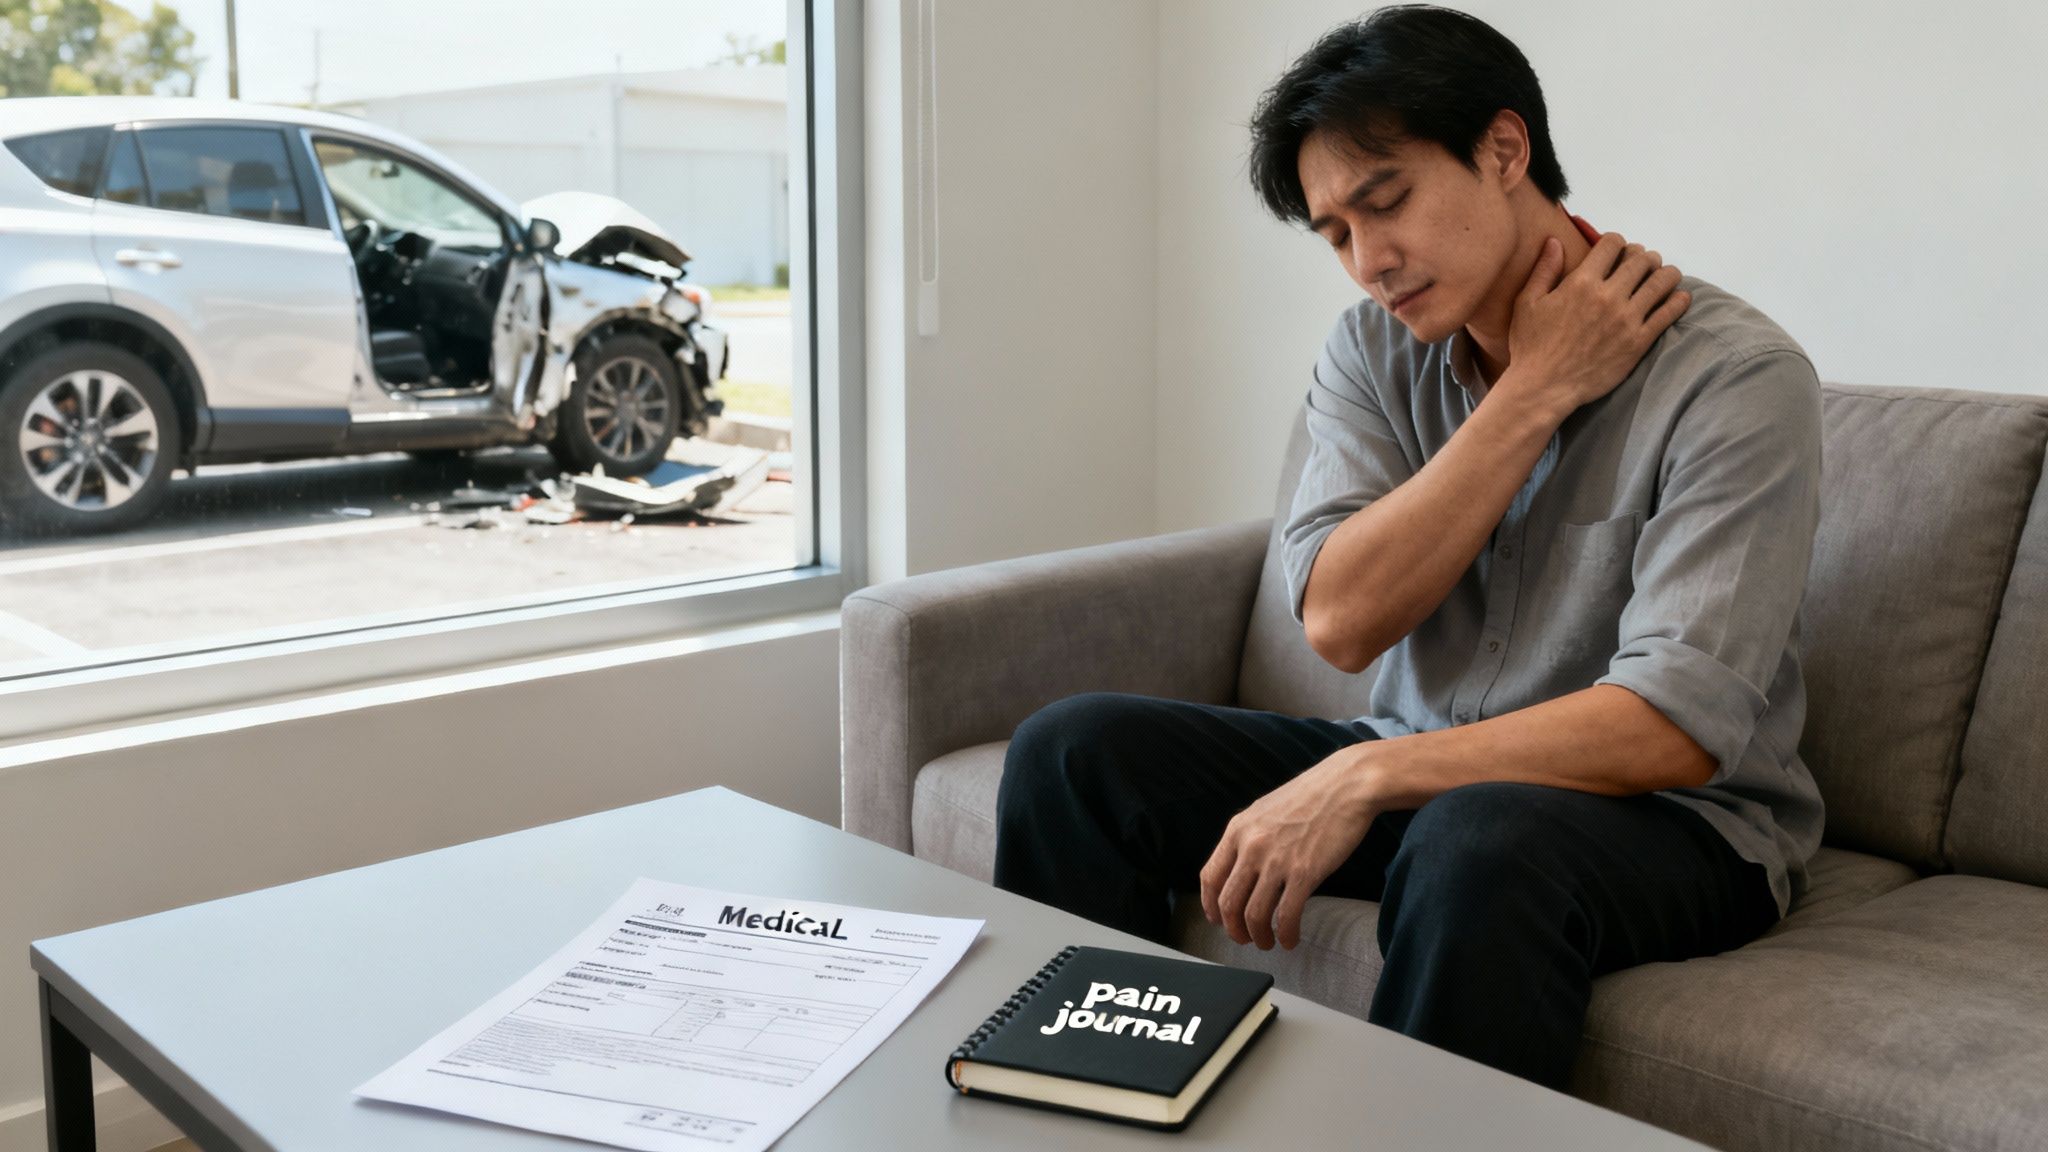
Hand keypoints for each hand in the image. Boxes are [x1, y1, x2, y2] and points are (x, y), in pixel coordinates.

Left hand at [1199, 748, 1379, 950]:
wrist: (1347, 784)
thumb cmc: (1313, 796)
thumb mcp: (1266, 810)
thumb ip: (1250, 838)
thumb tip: (1243, 869)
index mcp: (1238, 829)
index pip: (1209, 877)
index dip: (1210, 905)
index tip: (1218, 919)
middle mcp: (1251, 846)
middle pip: (1228, 902)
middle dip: (1234, 928)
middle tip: (1244, 938)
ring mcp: (1276, 861)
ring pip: (1253, 914)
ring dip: (1258, 936)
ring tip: (1268, 942)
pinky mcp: (1304, 873)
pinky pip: (1286, 916)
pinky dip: (1285, 934)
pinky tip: (1290, 939)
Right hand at [1497, 231, 1690, 418]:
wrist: (1542, 387)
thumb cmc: (1530, 346)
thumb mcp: (1527, 303)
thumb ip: (1544, 270)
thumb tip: (1554, 241)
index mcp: (1581, 282)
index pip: (1612, 244)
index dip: (1617, 242)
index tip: (1617, 251)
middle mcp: (1608, 296)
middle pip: (1641, 259)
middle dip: (1643, 256)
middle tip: (1643, 264)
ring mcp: (1626, 319)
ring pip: (1661, 282)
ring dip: (1666, 274)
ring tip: (1665, 276)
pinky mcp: (1638, 342)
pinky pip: (1668, 314)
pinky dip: (1678, 301)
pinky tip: (1680, 297)